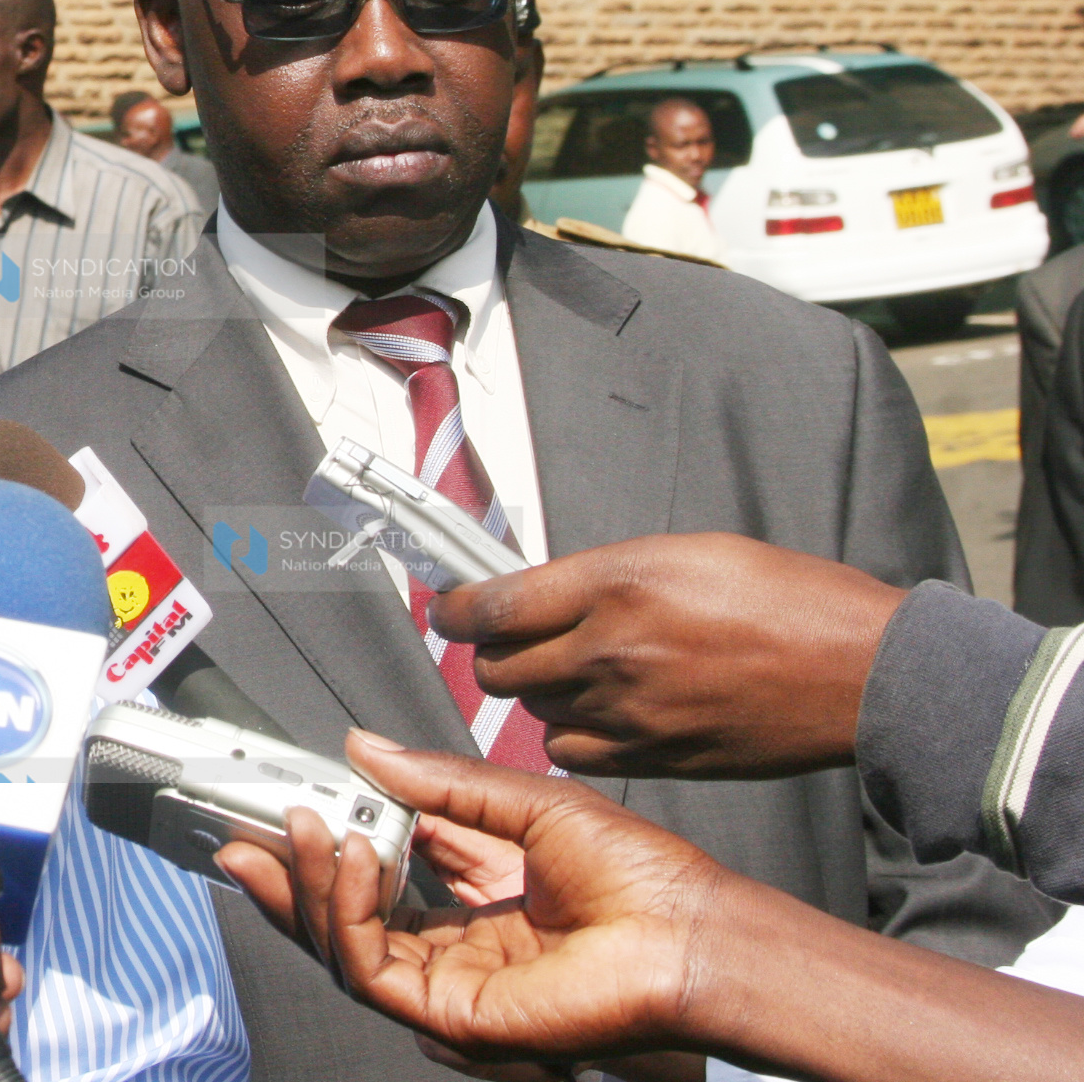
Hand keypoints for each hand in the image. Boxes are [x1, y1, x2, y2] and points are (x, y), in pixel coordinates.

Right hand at [217, 731, 727, 1069]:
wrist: (689, 933)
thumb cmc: (643, 878)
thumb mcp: (522, 801)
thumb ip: (438, 781)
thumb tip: (365, 748)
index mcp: (476, 899)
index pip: (377, 876)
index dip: (329, 844)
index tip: (291, 801)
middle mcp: (456, 947)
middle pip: (346, 921)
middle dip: (290, 877)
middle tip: (247, 830)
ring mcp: (451, 985)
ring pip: (345, 947)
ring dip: (312, 885)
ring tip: (302, 826)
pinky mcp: (453, 1015)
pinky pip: (372, 968)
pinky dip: (349, 911)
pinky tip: (353, 856)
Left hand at [429, 535, 906, 778]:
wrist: (865, 672)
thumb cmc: (789, 599)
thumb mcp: (685, 553)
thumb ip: (604, 574)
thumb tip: (544, 591)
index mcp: (617, 585)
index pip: (493, 606)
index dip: (455, 609)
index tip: (448, 608)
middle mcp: (612, 651)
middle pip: (498, 667)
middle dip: (491, 652)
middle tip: (510, 638)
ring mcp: (631, 712)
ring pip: (532, 713)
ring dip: (536, 694)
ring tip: (572, 673)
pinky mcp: (655, 758)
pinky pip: (572, 754)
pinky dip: (571, 735)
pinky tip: (599, 714)